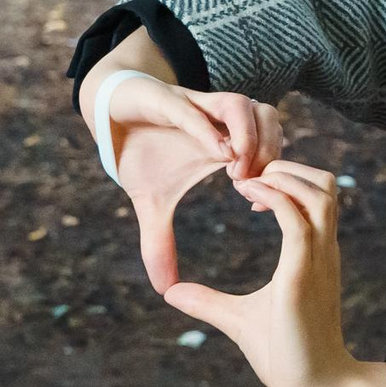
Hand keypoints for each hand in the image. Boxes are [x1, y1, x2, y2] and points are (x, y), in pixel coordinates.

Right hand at [83, 66, 285, 293]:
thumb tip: (162, 289)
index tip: (264, 209)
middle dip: (268, 155)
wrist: (108, 113)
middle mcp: (219, 119)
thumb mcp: (152, 203)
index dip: (276, 175)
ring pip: (245, 107)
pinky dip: (210, 129)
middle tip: (254, 191)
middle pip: (270, 122)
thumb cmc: (139, 153)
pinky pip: (198, 108)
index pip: (271, 149)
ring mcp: (197, 104)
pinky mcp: (169, 96)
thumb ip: (160, 241)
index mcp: (225, 142)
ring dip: (249, 138)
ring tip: (238, 173)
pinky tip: (218, 154)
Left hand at [162, 161, 385, 386]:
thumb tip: (172, 293)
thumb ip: (208, 302)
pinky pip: (296, 220)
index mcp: (313, 254)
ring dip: (284, 177)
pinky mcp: (302, 274)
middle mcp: (322, 250)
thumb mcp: (238, 318)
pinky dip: (275, 198)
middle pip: (324, 183)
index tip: (249, 189)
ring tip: (248, 183)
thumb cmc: (284, 354)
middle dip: (288, 167)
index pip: (317, 195)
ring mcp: (317, 259)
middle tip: (248, 178)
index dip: (287, 179)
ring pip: (319, 192)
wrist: (311, 386)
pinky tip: (247, 198)